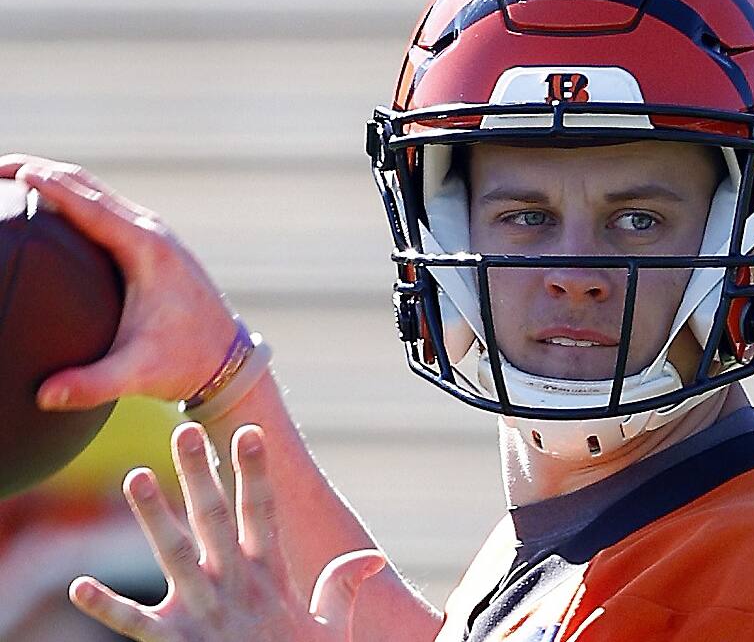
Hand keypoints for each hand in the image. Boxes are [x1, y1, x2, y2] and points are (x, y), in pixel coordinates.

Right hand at [0, 154, 237, 409]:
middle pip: (89, 186)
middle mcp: (153, 234)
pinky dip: (73, 198)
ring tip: (11, 176)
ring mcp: (155, 236)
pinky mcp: (154, 246)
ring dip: (56, 179)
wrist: (230, 362)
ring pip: (98, 192)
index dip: (49, 185)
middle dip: (41, 170)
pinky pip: (107, 209)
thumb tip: (43, 396)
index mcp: (149, 251)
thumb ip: (91, 385)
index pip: (90, 206)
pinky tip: (47, 208)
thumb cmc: (187, 363)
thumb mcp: (139, 375)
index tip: (13, 171)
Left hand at [68, 422, 385, 641]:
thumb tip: (374, 557)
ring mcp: (202, 615)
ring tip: (134, 477)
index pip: (262, 512)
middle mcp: (234, 587)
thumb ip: (342, 588)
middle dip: (199, 473)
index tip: (250, 431)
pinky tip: (78, 586)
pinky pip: (134, 624)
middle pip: (214, 519)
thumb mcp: (331, 628)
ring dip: (153, 516)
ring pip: (173, 555)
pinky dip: (107, 606)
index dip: (256, 471)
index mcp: (271, 578)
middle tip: (183, 431)